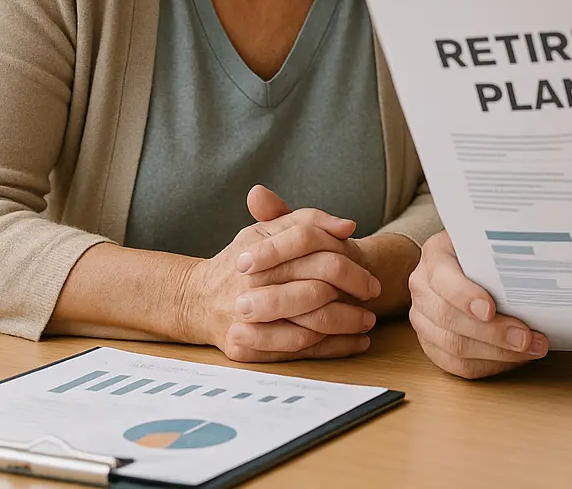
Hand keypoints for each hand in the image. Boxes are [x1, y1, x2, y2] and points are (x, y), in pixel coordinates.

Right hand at [179, 186, 381, 362]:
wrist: (198, 299)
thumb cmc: (243, 261)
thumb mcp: (265, 231)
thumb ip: (305, 221)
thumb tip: (347, 226)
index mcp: (257, 252)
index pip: (310, 248)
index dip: (344, 257)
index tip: (366, 263)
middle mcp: (250, 287)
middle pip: (314, 291)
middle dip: (351, 291)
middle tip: (373, 292)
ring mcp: (247, 321)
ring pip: (309, 326)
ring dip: (346, 324)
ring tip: (368, 320)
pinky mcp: (247, 348)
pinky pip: (299, 351)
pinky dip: (333, 348)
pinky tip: (355, 342)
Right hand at [408, 230, 548, 378]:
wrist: (465, 262)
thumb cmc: (482, 252)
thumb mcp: (489, 242)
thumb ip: (502, 254)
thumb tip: (536, 270)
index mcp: (435, 256)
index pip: (443, 279)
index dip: (465, 296)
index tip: (490, 309)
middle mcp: (424, 288)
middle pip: (449, 318)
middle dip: (493, 332)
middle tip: (526, 337)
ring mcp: (424, 319)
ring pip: (454, 347)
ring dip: (498, 353)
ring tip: (531, 348)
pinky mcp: (432, 344)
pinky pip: (458, 365)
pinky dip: (490, 365)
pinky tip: (514, 357)